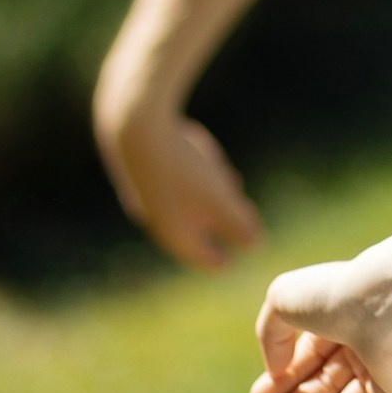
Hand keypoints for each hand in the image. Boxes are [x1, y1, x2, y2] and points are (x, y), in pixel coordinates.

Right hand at [94, 84, 261, 270]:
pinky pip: (171, 177)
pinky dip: (193, 176)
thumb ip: (238, 223)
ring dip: (206, 199)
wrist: (134, 125)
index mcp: (172, 231)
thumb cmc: (181, 166)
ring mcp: (144, 189)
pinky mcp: (142, 164)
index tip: (227, 267)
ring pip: (180, 200)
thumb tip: (256, 246)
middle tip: (233, 231)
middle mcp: (154, 214)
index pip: (197, 254)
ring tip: (231, 188)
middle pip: (187, 228)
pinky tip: (207, 160)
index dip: (215, 260)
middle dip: (214, 228)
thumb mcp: (218, 198)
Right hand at [250, 260, 391, 392]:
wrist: (384, 303)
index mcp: (346, 318)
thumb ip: (270, 334)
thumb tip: (276, 371)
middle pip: (323, 389)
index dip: (282, 381)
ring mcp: (387, 374)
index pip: (311, 359)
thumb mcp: (283, 301)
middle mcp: (368, 346)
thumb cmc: (334, 294)